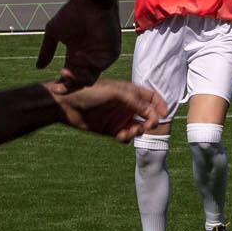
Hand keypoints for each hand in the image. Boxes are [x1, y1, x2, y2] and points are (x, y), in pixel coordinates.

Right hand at [39, 0, 120, 88]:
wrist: (89, 1)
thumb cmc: (72, 13)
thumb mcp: (53, 33)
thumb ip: (47, 50)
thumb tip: (38, 67)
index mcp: (76, 56)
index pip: (70, 77)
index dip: (62, 84)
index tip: (52, 87)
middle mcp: (88, 59)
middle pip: (80, 82)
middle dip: (68, 86)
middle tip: (59, 85)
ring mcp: (100, 57)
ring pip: (89, 79)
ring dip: (76, 77)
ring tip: (66, 69)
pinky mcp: (110, 54)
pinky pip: (98, 67)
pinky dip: (86, 65)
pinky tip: (77, 55)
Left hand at [53, 79, 168, 139]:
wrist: (67, 104)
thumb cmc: (90, 91)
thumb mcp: (115, 92)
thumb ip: (135, 102)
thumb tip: (153, 114)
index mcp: (129, 92)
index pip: (151, 98)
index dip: (160, 105)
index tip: (164, 114)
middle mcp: (126, 105)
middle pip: (148, 115)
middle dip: (150, 122)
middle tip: (147, 126)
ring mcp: (119, 118)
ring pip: (138, 128)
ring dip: (138, 131)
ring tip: (130, 132)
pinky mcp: (111, 130)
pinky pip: (126, 137)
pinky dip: (127, 138)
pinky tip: (120, 136)